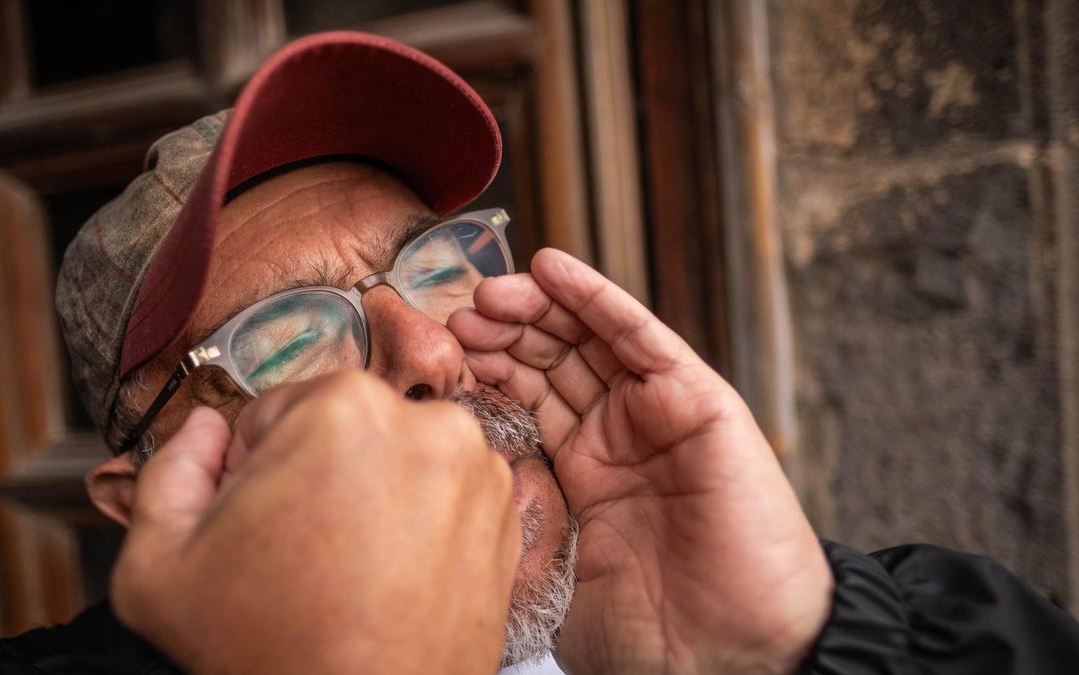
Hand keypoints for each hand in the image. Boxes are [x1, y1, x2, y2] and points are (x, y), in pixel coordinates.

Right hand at [110, 370, 521, 674]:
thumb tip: (206, 427)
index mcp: (344, 408)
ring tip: (349, 569)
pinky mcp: (507, 519)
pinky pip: (444, 498)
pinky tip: (392, 578)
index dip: (256, 465)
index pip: (278, 410)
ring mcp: (479, 472)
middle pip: (344, 430)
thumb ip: (170, 469)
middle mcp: (428, 424)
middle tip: (301, 549)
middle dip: (317, 474)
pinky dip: (421, 524)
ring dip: (373, 495)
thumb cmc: (269, 654)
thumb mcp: (158, 567)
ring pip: (397, 460)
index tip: (261, 517)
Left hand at [448, 249, 831, 674]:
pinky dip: (597, 300)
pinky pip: (641, 339)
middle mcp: (617, 436)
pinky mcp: (698, 403)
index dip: (482, 369)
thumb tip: (449, 488)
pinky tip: (553, 268)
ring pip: (590, 338)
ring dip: (539, 307)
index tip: (435, 353)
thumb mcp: (552, 578)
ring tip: (491, 290)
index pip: (524, 399)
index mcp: (582, 474)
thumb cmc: (652, 639)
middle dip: (503, 331)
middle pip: (552, 359)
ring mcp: (656, 416)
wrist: (727, 663)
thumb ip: (514, 526)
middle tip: (457, 314)